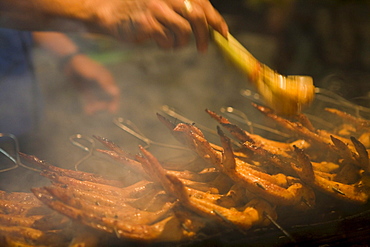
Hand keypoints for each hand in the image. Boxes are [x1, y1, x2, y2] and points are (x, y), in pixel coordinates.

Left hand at [64, 54, 119, 114]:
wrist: (69, 64)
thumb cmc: (84, 66)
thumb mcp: (96, 74)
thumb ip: (105, 83)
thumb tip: (116, 92)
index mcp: (107, 79)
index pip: (114, 92)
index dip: (114, 101)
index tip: (112, 110)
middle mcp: (102, 84)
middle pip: (107, 98)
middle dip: (104, 105)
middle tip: (98, 110)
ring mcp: (94, 88)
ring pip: (98, 100)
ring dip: (96, 106)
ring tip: (90, 110)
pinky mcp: (86, 91)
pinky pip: (90, 100)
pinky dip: (90, 105)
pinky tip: (88, 111)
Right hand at [96, 0, 227, 51]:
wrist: (111, 13)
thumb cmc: (141, 12)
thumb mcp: (164, 6)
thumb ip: (184, 11)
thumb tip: (210, 28)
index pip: (202, 4)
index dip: (216, 19)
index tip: (223, 33)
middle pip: (197, 16)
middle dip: (204, 36)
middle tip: (202, 49)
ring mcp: (156, 8)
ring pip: (183, 31)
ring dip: (180, 42)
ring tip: (171, 42)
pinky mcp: (147, 23)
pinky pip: (166, 40)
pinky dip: (166, 45)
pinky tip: (158, 42)